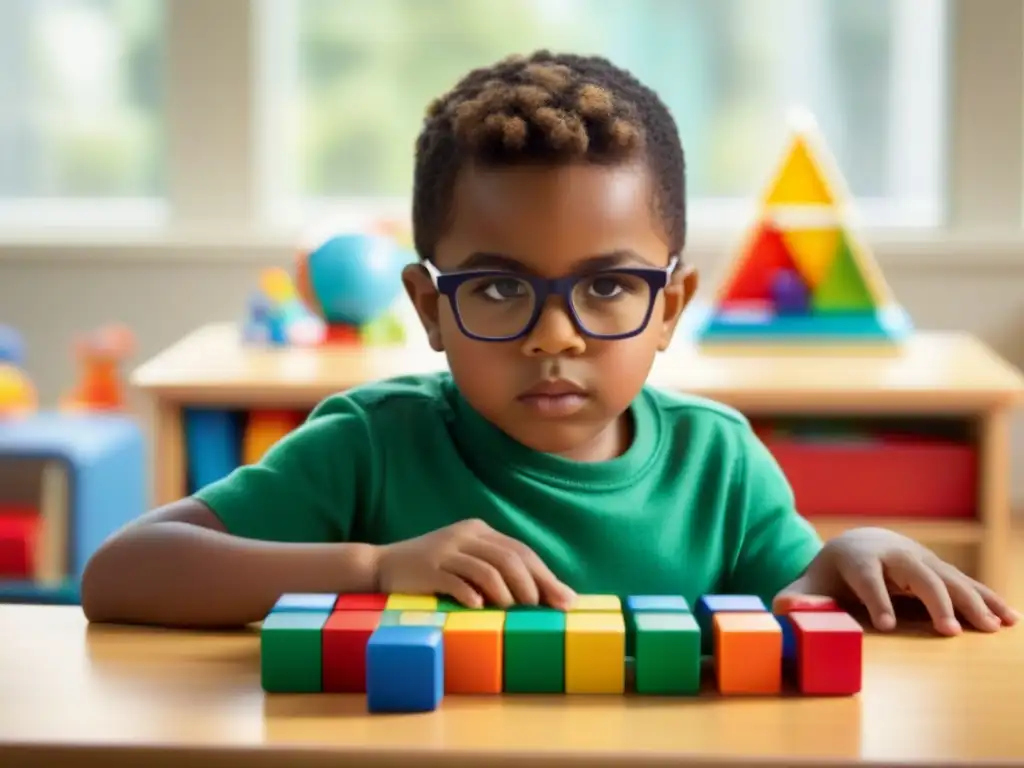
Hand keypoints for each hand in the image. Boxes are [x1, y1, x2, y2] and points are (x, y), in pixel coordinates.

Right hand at [371, 518, 575, 609]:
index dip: (545, 575)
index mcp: (478, 530)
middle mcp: (465, 534)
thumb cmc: (431, 570)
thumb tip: (540, 595)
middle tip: (542, 608)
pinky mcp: (428, 567)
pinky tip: (480, 607)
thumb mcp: (465, 561)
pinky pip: (457, 580)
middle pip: (509, 557)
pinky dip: (472, 594)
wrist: (382, 566)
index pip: (520, 550)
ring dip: (506, 592)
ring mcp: (445, 550)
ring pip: (488, 568)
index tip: (564, 599)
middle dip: (532, 585)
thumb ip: (496, 570)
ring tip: (513, 611)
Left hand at [775, 527, 1019, 635]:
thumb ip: (796, 599)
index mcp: (859, 558)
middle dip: (934, 602)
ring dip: (972, 602)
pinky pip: (967, 583)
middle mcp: (895, 555)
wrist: (859, 544)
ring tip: (993, 628)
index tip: (885, 626)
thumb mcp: (810, 584)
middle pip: (917, 576)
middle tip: (948, 632)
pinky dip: (988, 599)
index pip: (869, 579)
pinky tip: (1009, 618)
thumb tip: (782, 611)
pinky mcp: (939, 568)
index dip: (876, 601)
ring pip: (949, 578)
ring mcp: (921, 560)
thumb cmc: (832, 573)